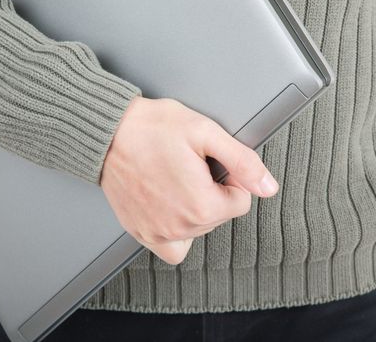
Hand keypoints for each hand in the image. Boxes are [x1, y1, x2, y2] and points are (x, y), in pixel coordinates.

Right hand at [101, 96, 278, 264]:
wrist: (107, 132)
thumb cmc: (151, 128)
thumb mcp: (205, 133)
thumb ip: (242, 161)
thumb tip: (268, 187)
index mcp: (202, 205)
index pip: (241, 201)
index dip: (232, 177)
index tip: (211, 163)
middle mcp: (180, 226)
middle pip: (220, 216)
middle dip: (213, 192)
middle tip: (191, 167)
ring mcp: (158, 233)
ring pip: (200, 229)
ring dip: (197, 209)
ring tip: (178, 181)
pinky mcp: (141, 232)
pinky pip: (173, 249)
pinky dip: (179, 233)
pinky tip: (173, 209)